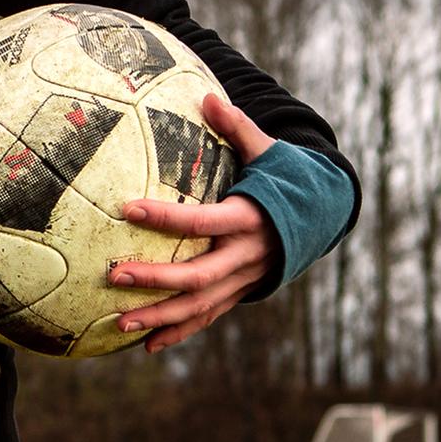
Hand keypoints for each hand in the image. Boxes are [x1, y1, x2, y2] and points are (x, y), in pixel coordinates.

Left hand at [112, 93, 281, 352]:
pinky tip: (147, 346)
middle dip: (157, 279)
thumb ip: (236, 127)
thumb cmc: (287, 177)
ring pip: (200, 305)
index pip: (202, 221)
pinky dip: (179, 332)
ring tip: (120, 323)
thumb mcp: (268, 151)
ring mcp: (245, 279)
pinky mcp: (242, 291)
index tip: (127, 208)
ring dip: (160, 317)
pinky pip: (208, 316)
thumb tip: (205, 95)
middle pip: (198, 275)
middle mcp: (247, 255)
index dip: (166, 217)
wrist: (325, 216)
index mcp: (249, 217)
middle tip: (115, 275)